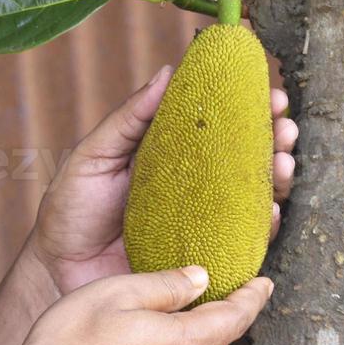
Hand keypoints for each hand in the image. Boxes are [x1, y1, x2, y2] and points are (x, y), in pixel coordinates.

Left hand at [28, 67, 297, 293]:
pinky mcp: (205, 260)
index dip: (249, 109)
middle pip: (249, 160)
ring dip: (279, 178)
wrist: (57, 272)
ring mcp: (204, 224)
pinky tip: (271, 210)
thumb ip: (129, 119)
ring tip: (284, 162)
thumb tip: (167, 72)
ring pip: (256, 198)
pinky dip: (264, 227)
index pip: (220, 127)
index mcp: (172, 156)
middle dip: (277, 140)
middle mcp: (196, 188)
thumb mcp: (93, 156)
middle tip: (286, 127)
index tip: (268, 92)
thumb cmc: (70, 212)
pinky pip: (245, 244)